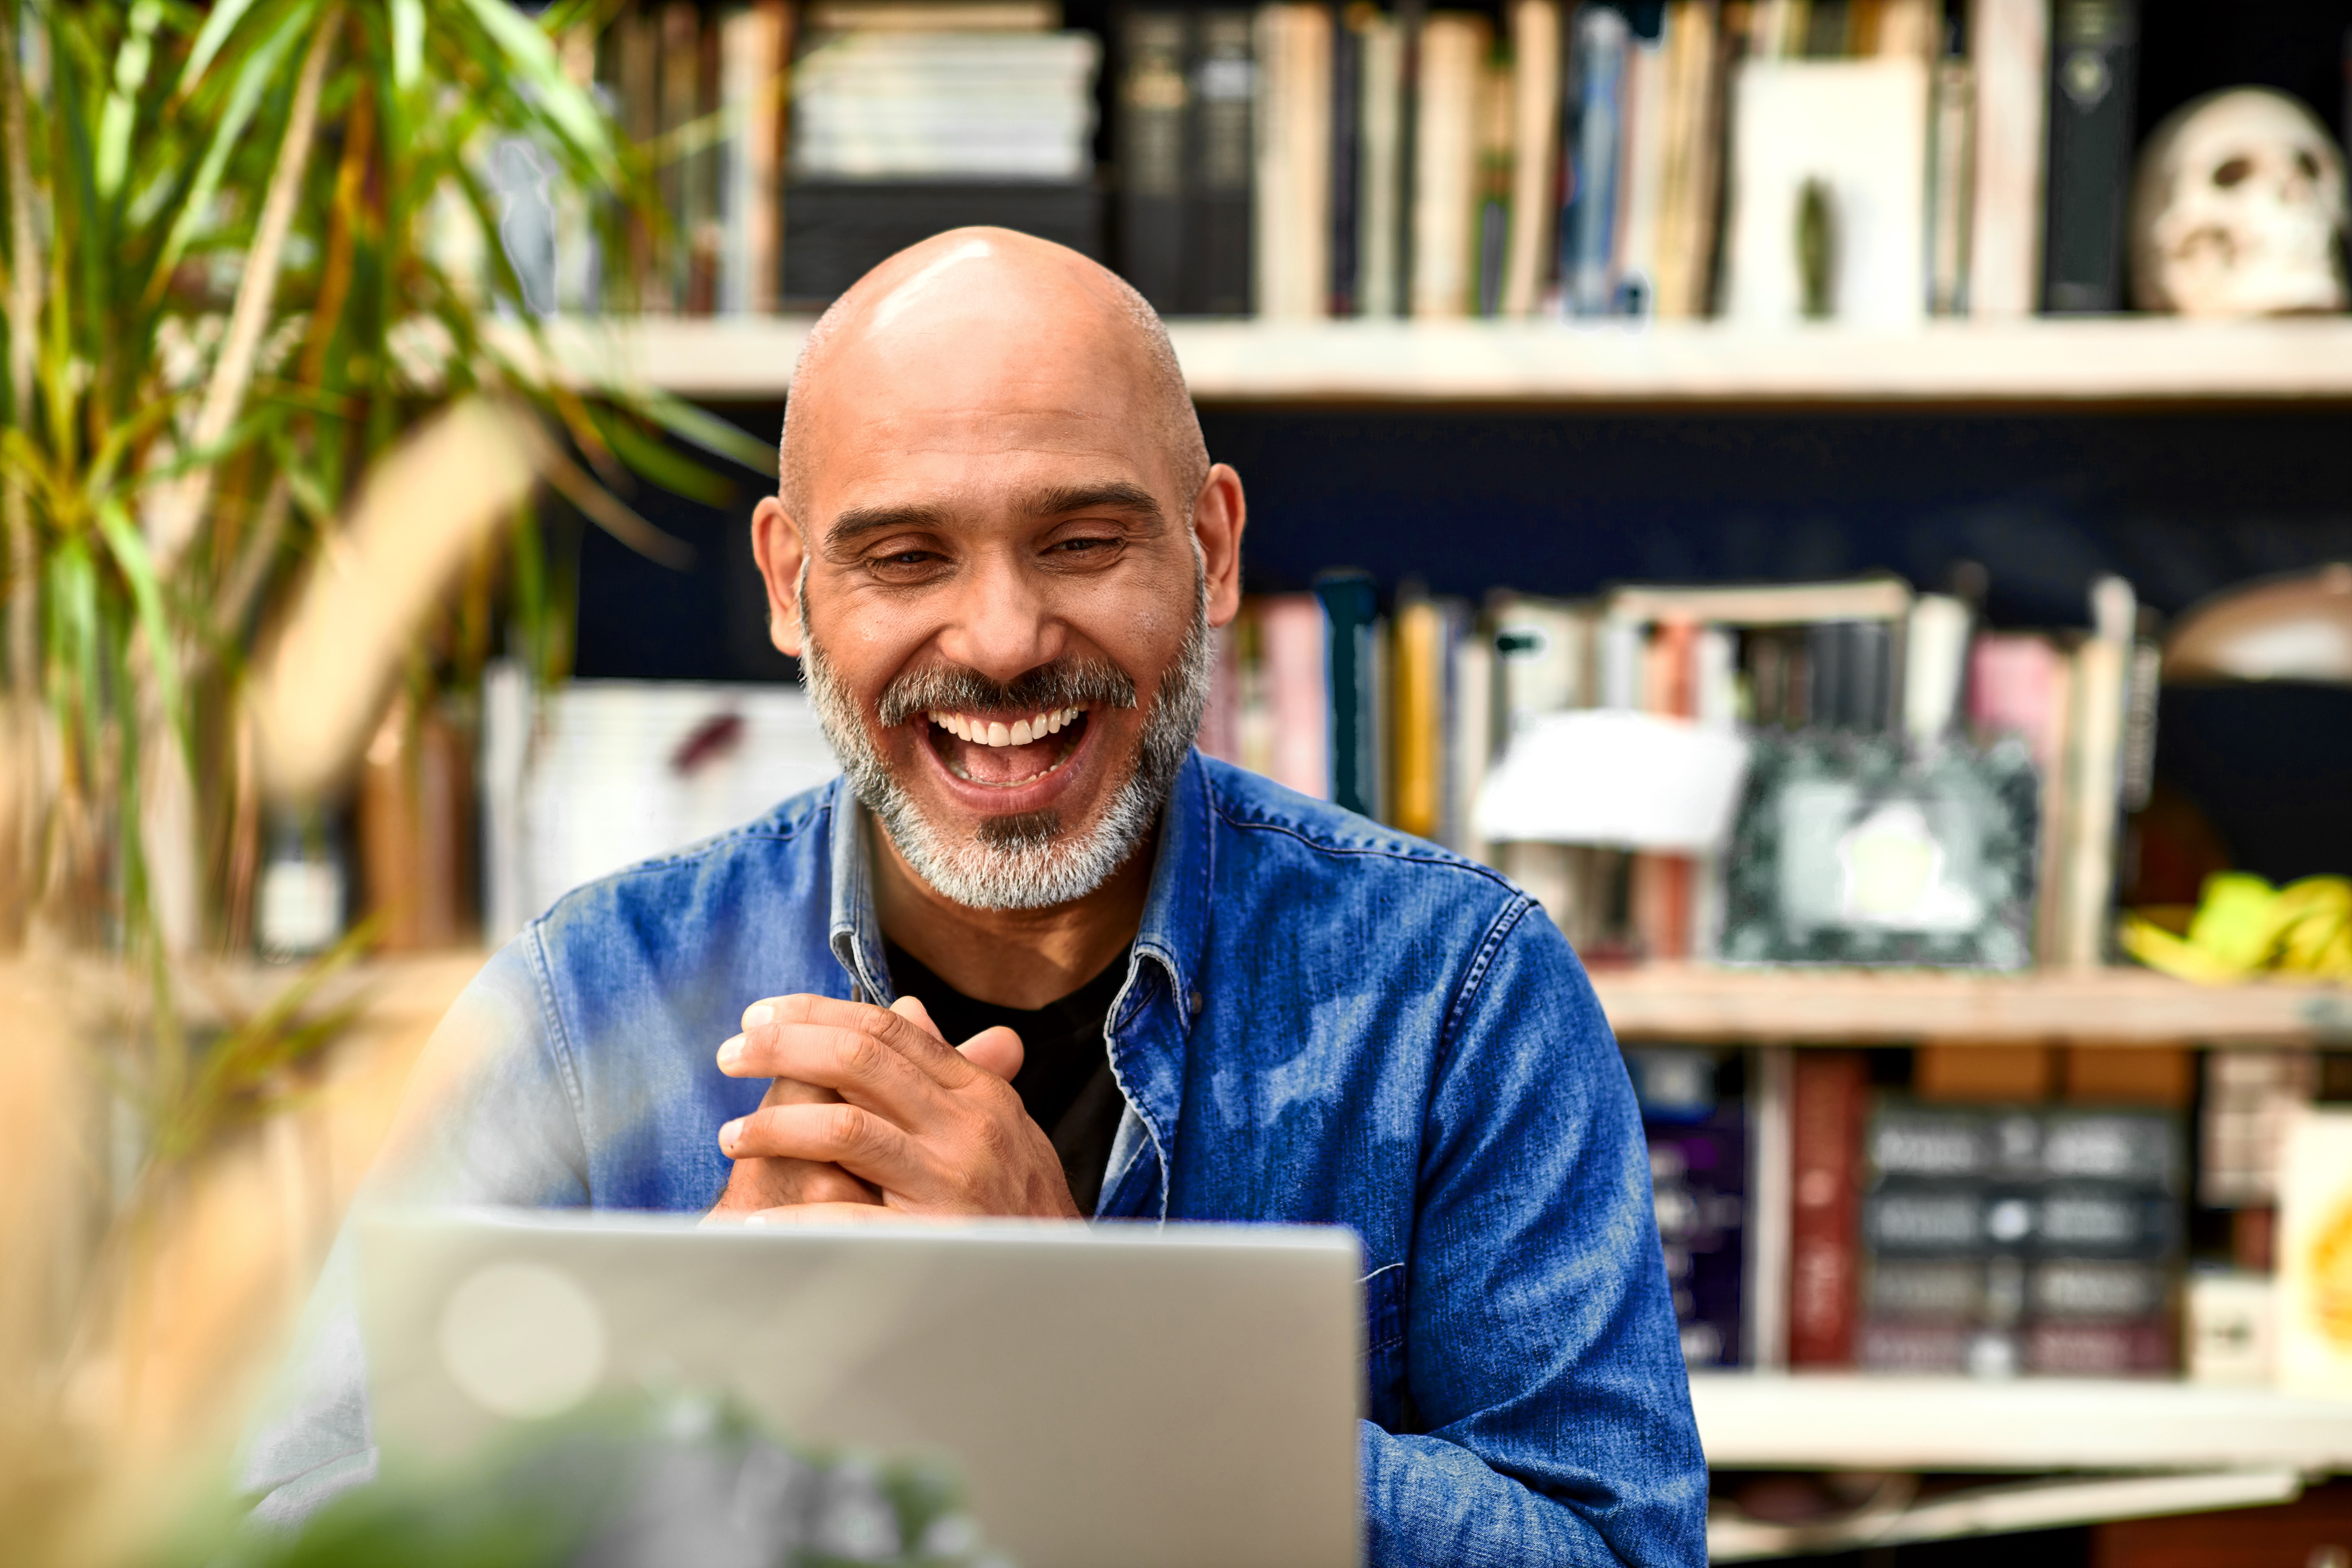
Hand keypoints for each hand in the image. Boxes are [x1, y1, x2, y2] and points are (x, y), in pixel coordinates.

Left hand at [712, 992, 1079, 1219]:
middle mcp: (967, 1127)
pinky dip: (794, 1224)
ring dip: (775, 1128)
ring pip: (846, 1129)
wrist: (1065, 1286)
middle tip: (730, 1056)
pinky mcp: (935, 1240)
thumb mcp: (998, 1124)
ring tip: (732, 1138)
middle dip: (783, 1050)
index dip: (817, 1014)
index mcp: (977, 1093)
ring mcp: (953, 1183)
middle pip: (861, 1060)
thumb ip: (948, 1068)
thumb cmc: (1021, 1203)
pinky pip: (850, 1222)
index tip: (760, 1017)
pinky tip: (756, 1226)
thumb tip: (906, 1009)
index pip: (888, 1029)